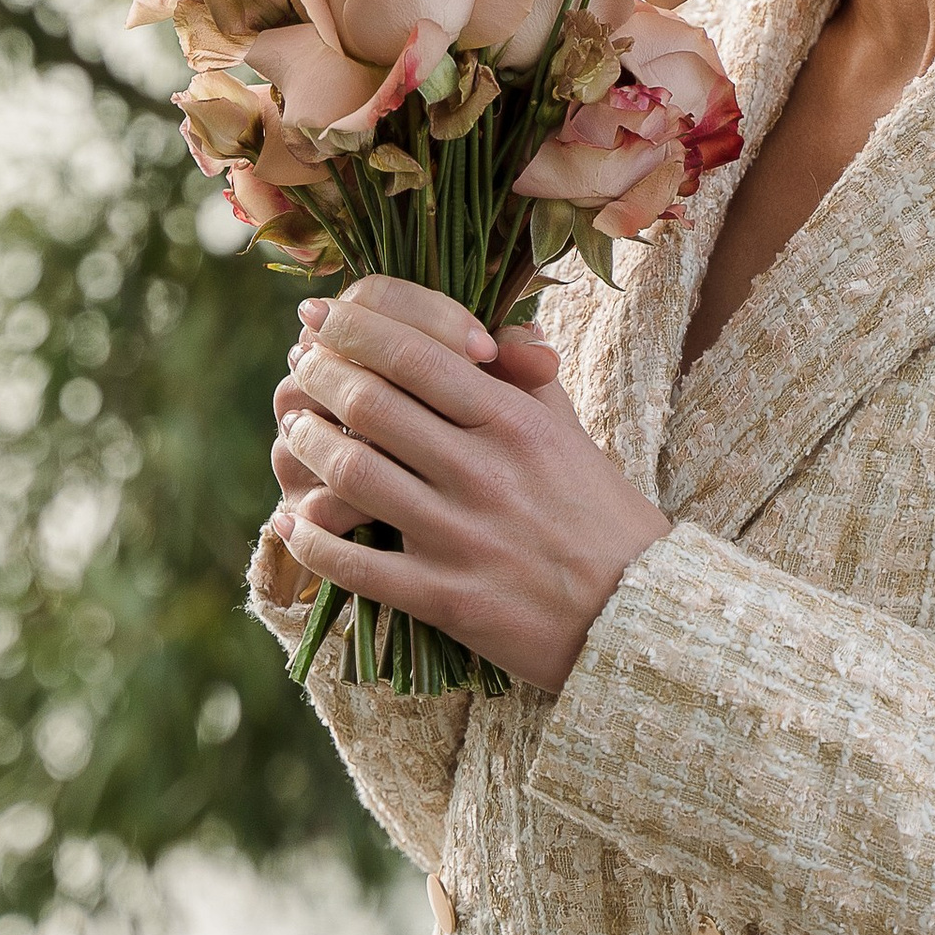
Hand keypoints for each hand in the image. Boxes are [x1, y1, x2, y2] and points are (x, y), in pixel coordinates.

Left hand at [270, 272, 670, 696]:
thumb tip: (498, 327)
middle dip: (320, 376)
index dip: (353, 328)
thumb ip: (528, 377)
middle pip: (370, 404)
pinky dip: (311, 539)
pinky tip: (293, 522)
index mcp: (515, 422)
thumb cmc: (602, 517)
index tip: (320, 318)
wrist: (641, 616)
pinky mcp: (446, 599)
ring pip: (352, 474)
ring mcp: (461, 537)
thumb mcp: (572, 434)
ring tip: (296, 429)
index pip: (415, 354)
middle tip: (302, 366)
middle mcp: (485, 472)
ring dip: (308, 445)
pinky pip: (356, 565)